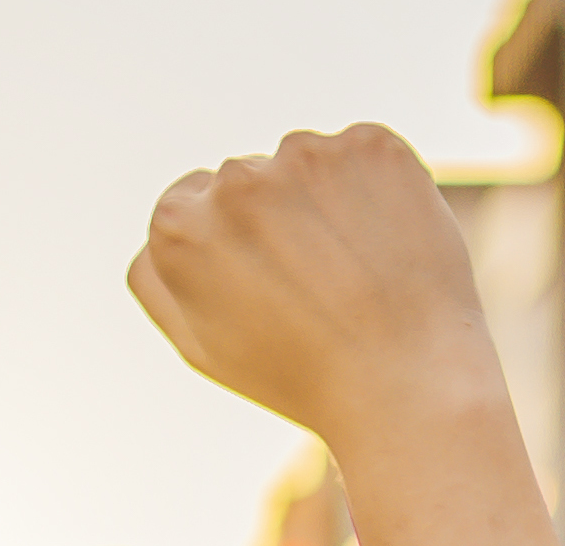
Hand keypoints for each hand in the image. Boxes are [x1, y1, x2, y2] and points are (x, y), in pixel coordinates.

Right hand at [129, 125, 504, 458]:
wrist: (406, 381)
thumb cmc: (299, 377)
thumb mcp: (200, 345)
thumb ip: (159, 277)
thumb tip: (166, 225)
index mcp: (178, 226)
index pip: (189, 203)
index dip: (232, 246)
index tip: (266, 282)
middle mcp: (234, 179)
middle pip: (247, 181)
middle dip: (276, 219)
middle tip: (316, 286)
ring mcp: (305, 155)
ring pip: (306, 165)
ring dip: (325, 201)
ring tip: (356, 271)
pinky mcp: (370, 146)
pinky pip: (364, 155)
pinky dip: (376, 189)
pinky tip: (388, 246)